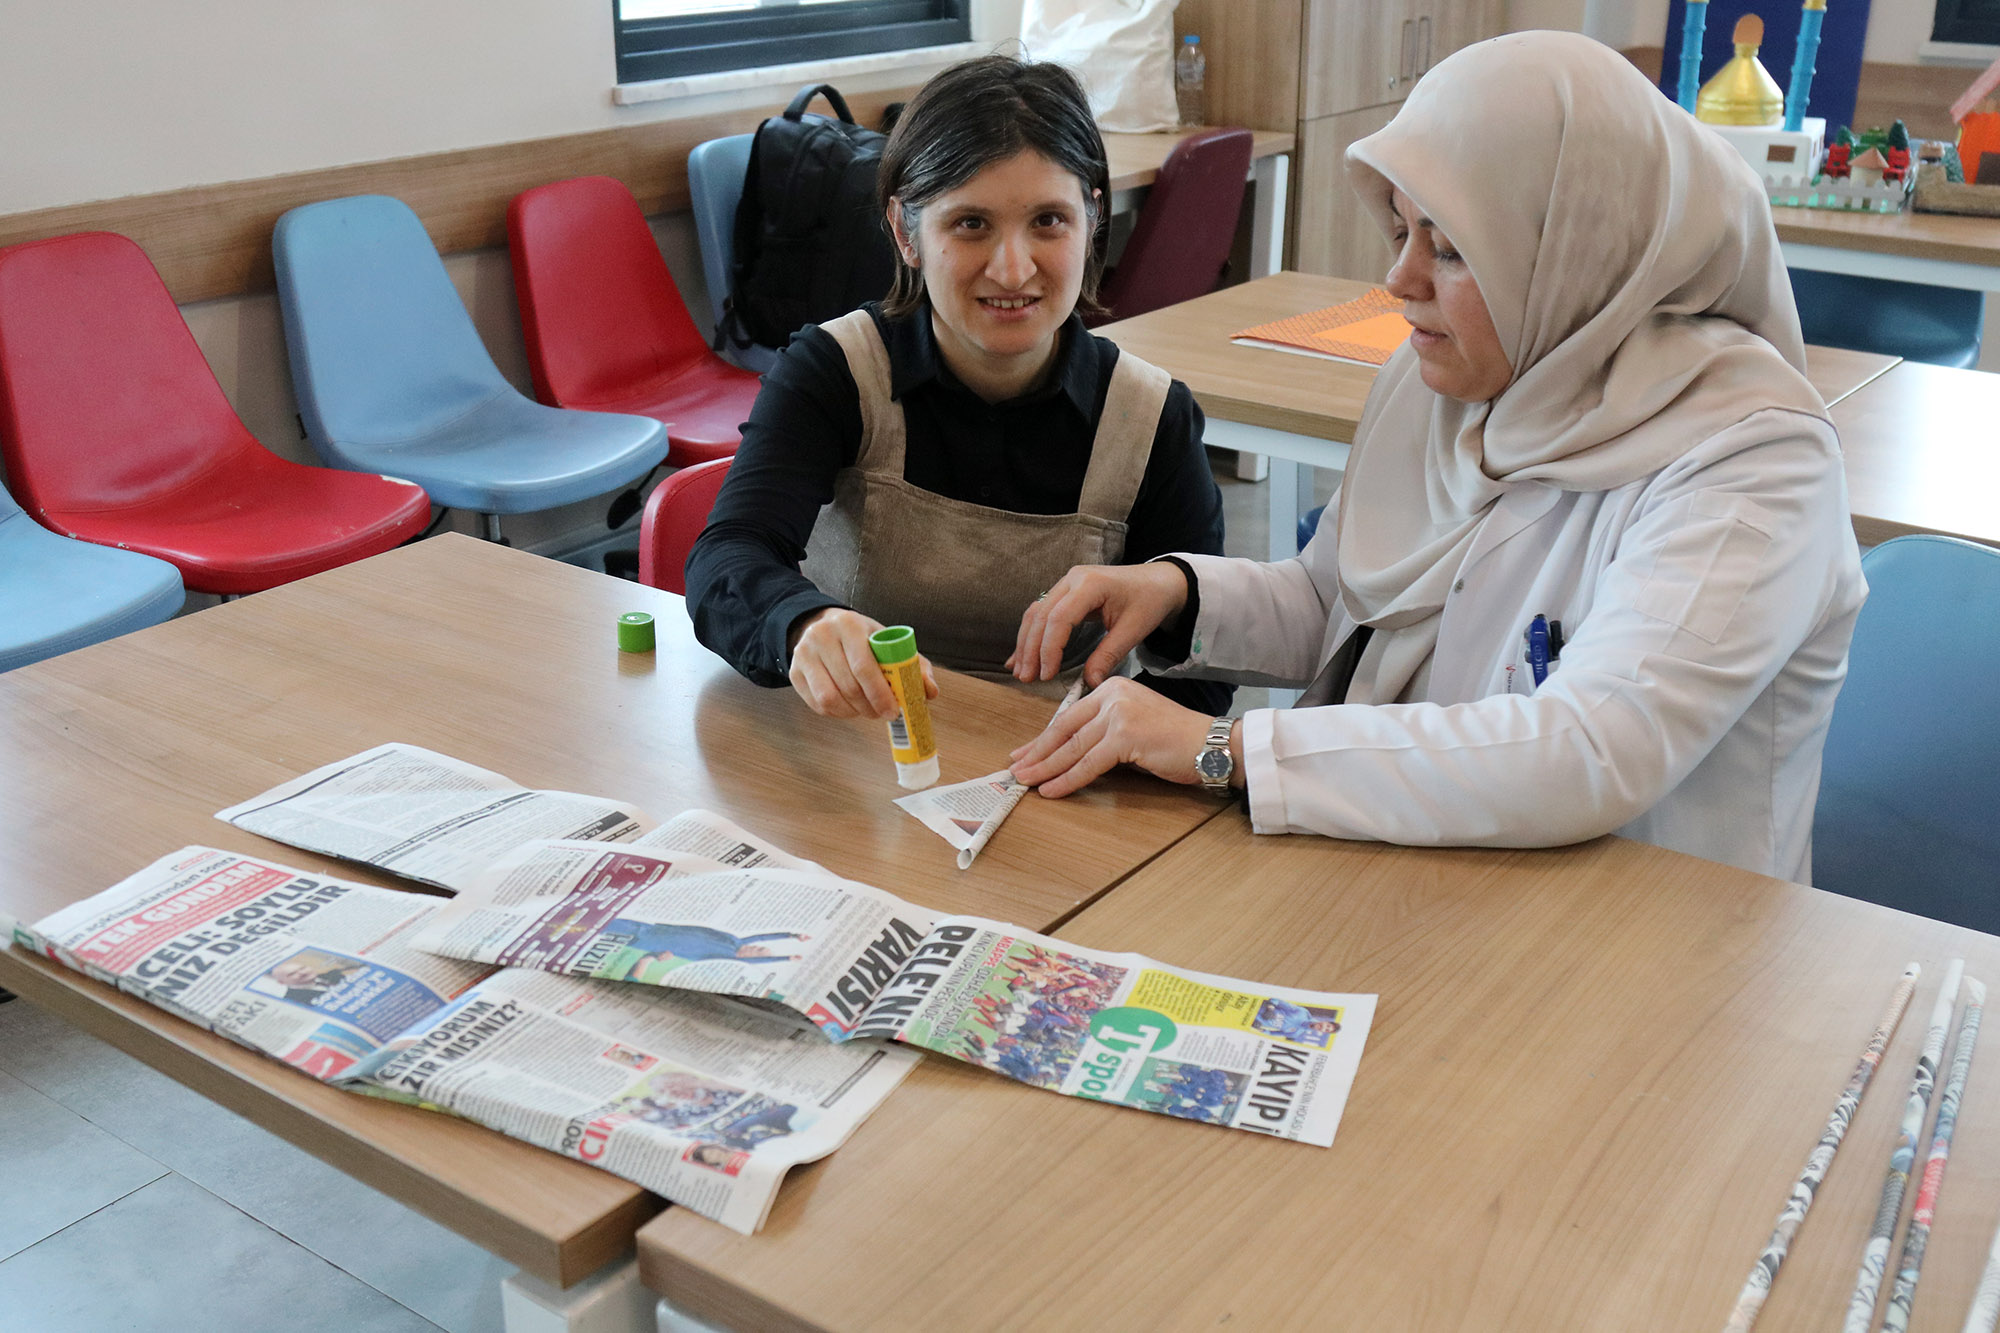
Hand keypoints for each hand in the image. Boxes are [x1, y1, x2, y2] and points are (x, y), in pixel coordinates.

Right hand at [786, 608, 938, 719]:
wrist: (821, 626)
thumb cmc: (861, 638)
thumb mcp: (886, 642)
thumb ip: (913, 665)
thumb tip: (930, 691)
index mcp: (849, 625)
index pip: (864, 666)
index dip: (880, 694)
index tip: (894, 711)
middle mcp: (822, 637)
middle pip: (848, 685)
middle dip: (870, 707)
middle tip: (883, 714)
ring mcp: (804, 655)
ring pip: (830, 698)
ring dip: (853, 712)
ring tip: (867, 711)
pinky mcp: (795, 672)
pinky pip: (817, 704)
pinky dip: (838, 713)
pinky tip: (849, 708)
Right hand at [1007, 562, 1188, 688]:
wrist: (1159, 581)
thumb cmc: (1149, 600)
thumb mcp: (1133, 630)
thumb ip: (1108, 655)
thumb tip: (1090, 683)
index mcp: (1091, 583)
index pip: (1059, 618)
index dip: (1049, 649)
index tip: (1047, 674)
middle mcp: (1073, 579)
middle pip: (1041, 616)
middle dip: (1030, 649)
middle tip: (1027, 677)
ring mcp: (1066, 583)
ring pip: (1036, 614)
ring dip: (1026, 643)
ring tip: (1021, 671)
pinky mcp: (1065, 591)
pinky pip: (1042, 612)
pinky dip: (1031, 634)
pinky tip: (1021, 655)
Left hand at [1007, 677, 1222, 798]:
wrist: (1211, 744)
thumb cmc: (1176, 741)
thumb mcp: (1133, 727)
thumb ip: (1104, 734)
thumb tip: (1071, 755)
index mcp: (1111, 689)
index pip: (1069, 717)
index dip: (1043, 739)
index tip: (1024, 753)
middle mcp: (1112, 696)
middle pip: (1065, 730)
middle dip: (1037, 753)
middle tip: (1016, 769)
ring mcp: (1118, 714)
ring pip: (1072, 747)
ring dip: (1045, 768)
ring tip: (1025, 781)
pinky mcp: (1125, 736)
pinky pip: (1088, 764)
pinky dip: (1067, 779)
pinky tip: (1051, 790)